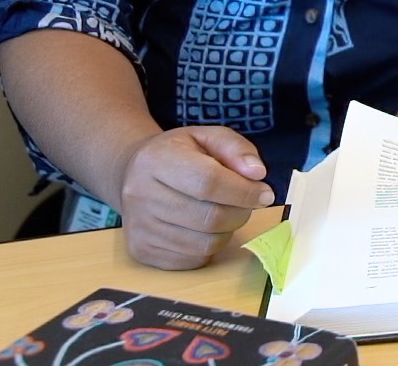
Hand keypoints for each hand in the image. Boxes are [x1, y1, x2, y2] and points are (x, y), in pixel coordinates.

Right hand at [116, 126, 273, 269]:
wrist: (133, 174)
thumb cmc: (178, 154)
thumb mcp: (207, 137)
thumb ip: (236, 149)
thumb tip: (257, 174)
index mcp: (157, 160)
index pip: (209, 182)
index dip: (244, 191)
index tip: (265, 193)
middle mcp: (140, 195)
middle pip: (209, 217)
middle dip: (240, 212)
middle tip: (247, 203)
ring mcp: (139, 228)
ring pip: (204, 243)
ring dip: (227, 231)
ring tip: (225, 212)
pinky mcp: (142, 251)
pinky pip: (193, 260)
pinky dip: (210, 247)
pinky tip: (205, 228)